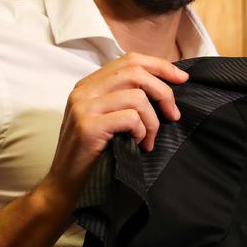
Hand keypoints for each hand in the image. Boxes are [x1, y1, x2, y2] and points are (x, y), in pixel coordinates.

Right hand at [44, 53, 188, 203]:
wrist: (65, 186)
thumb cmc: (94, 155)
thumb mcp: (108, 119)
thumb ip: (125, 99)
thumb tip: (166, 87)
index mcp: (89, 85)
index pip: (129, 60)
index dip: (159, 66)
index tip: (181, 79)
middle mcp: (83, 90)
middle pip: (135, 72)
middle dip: (163, 92)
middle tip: (174, 115)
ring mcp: (84, 107)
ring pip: (137, 97)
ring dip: (152, 121)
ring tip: (148, 140)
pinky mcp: (88, 126)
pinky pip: (130, 118)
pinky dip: (141, 132)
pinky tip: (136, 146)